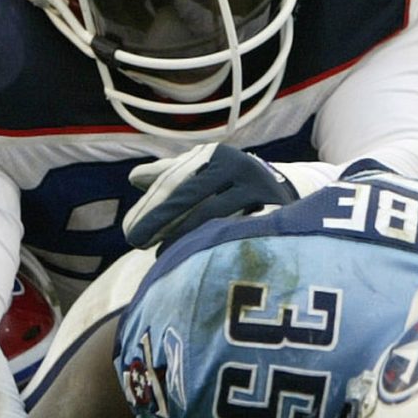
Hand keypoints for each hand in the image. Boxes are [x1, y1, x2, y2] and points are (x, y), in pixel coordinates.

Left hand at [122, 146, 297, 249]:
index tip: (129, 232)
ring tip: (163, 256)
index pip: (176, 182)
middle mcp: (240, 167)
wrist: (288, 193)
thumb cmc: (233, 186)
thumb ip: (171, 175)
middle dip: (161, 221)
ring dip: (184, 239)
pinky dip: (214, 247)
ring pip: (214, 217)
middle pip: (192, 196)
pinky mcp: (276, 214)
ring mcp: (260, 191)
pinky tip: (195, 260)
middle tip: (136, 243)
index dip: (151, 207)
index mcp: (216, 156)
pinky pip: (239, 233)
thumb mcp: (206, 173)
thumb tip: (134, 178)